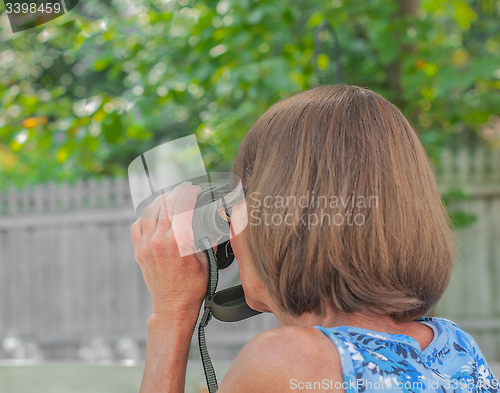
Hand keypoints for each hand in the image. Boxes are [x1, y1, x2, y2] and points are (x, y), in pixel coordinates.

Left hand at [131, 183, 208, 322]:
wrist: (173, 306)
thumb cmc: (193, 287)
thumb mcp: (206, 260)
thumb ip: (206, 238)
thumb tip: (211, 221)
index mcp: (178, 241)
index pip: (181, 205)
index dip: (189, 192)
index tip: (195, 189)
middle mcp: (159, 240)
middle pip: (165, 204)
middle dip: (176, 193)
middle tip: (185, 190)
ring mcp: (146, 245)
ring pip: (149, 211)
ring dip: (161, 200)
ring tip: (171, 197)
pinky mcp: (139, 251)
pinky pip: (138, 224)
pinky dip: (146, 215)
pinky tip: (156, 214)